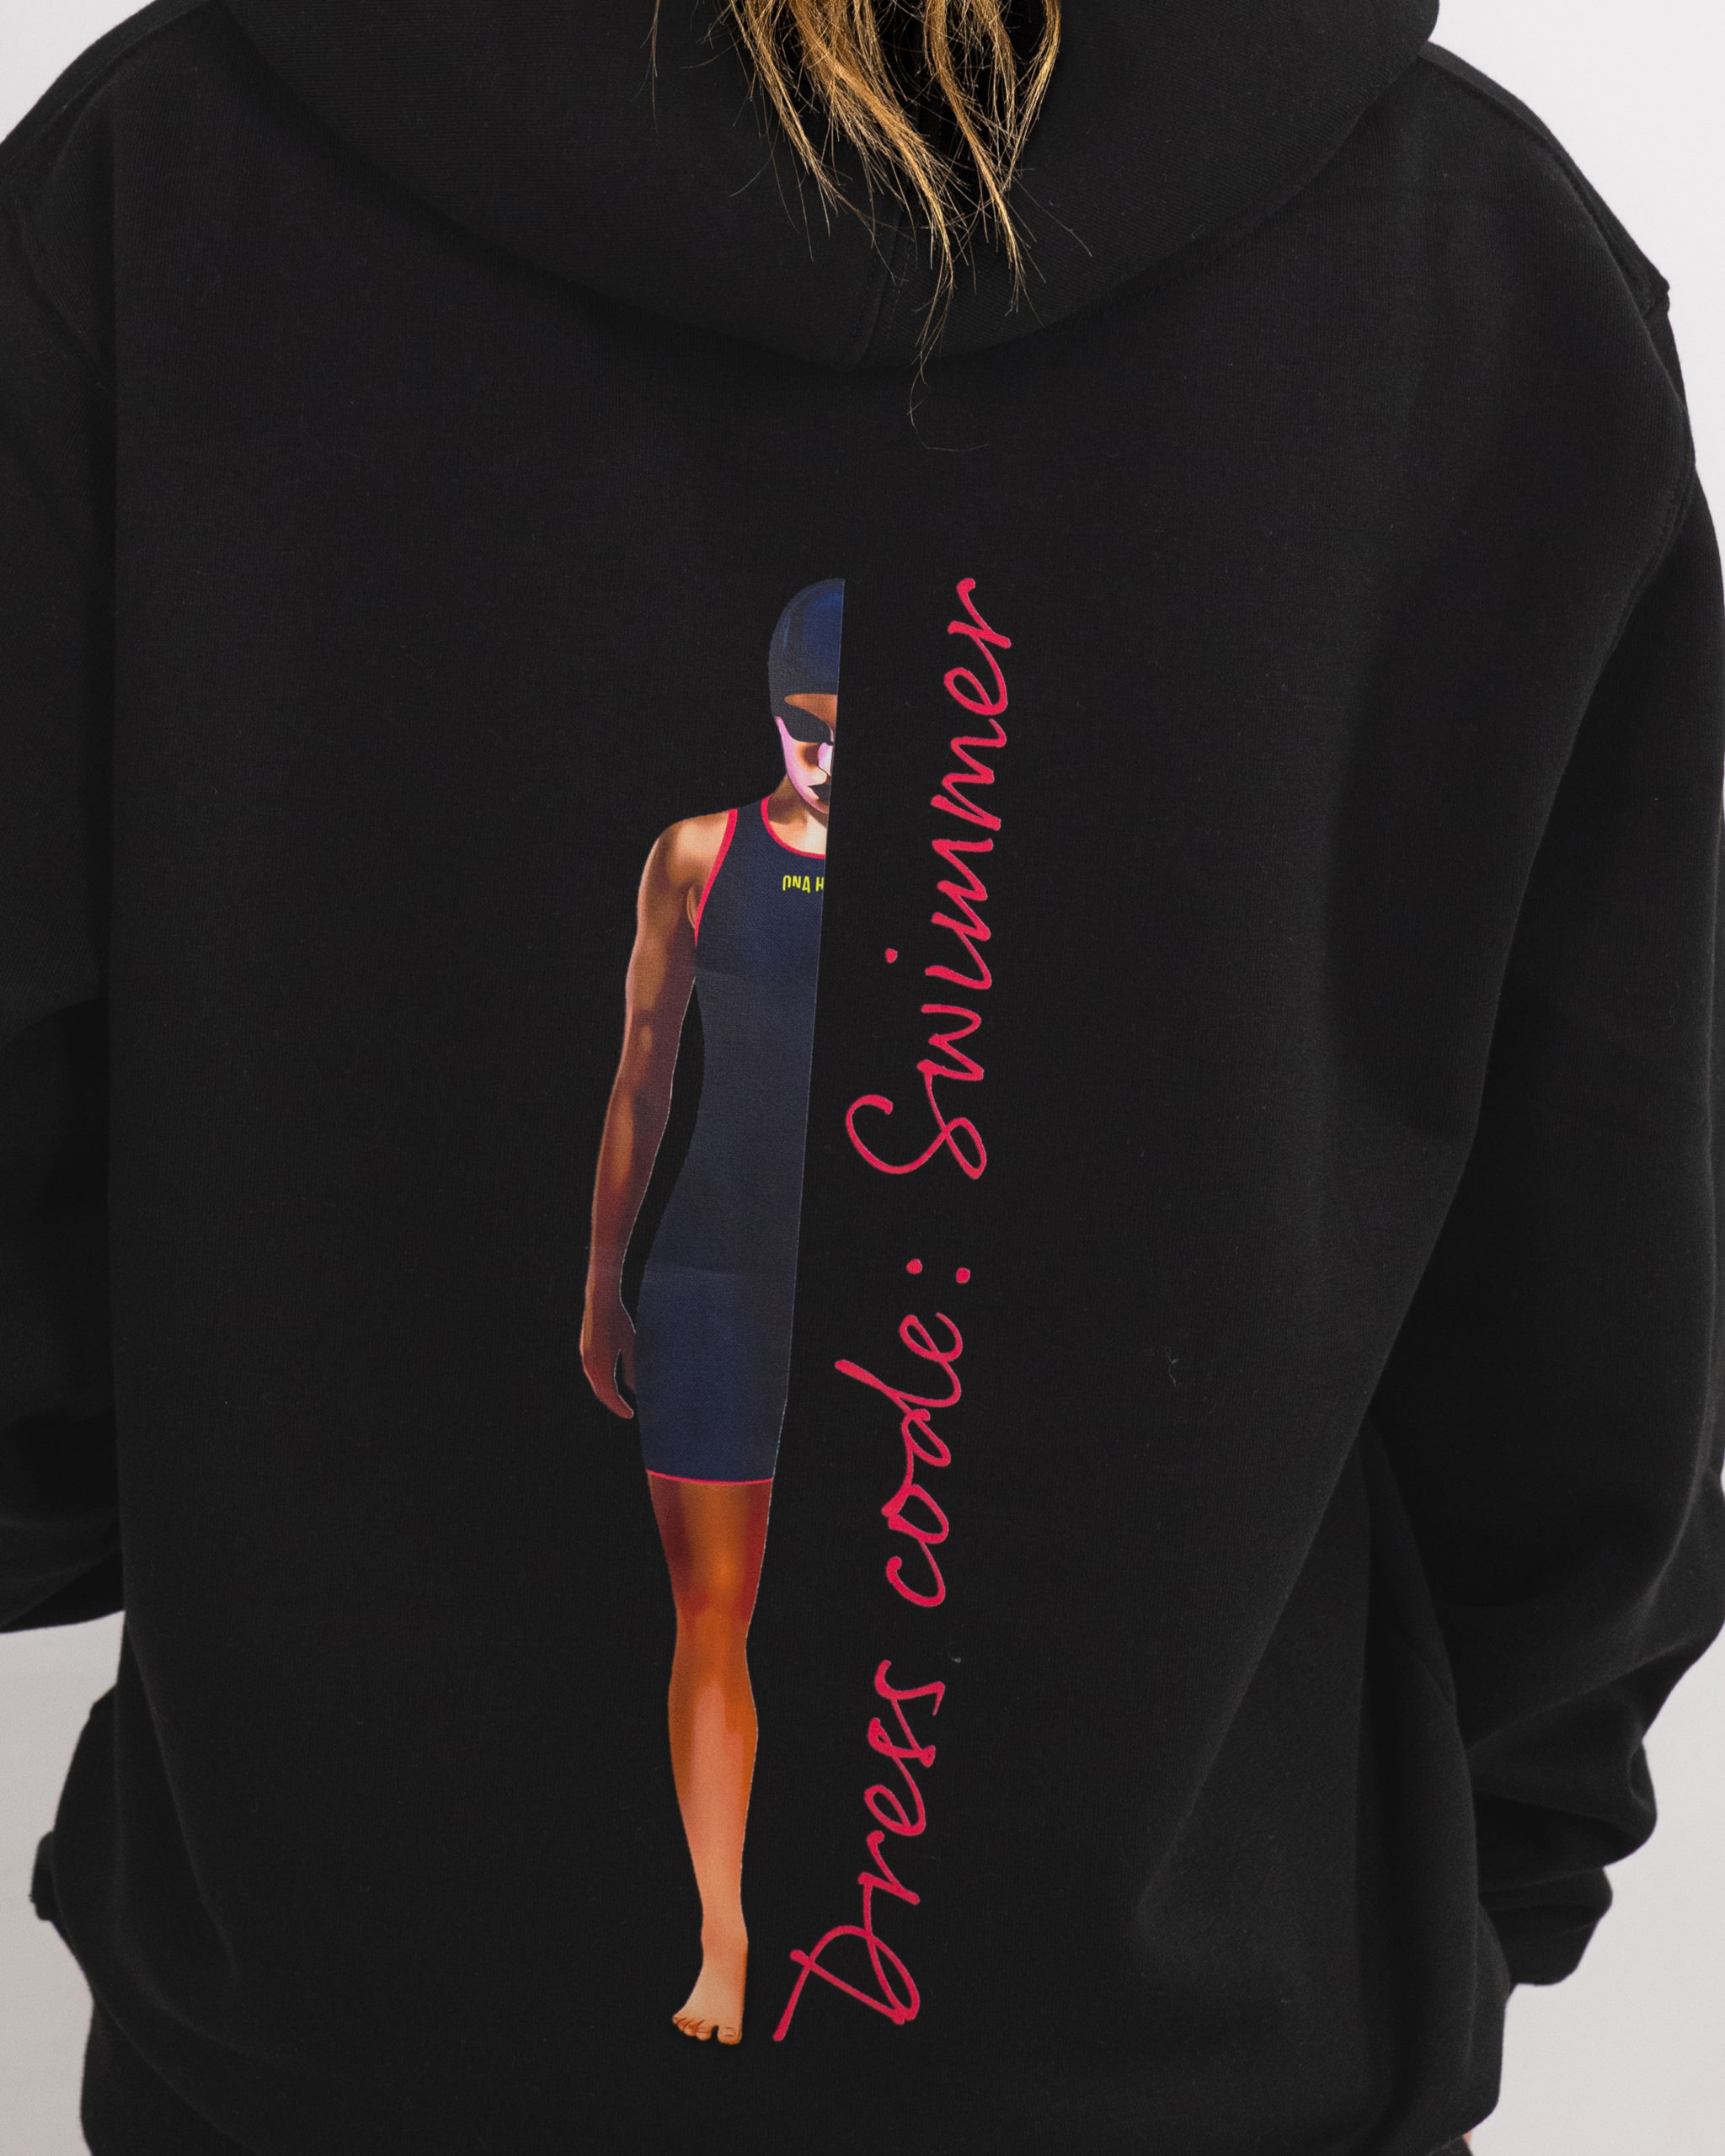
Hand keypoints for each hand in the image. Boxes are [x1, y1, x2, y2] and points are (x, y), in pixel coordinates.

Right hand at [581, 1285, 636, 1417]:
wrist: (600, 1301)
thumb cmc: (619, 1320)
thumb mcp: (631, 1344)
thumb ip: (632, 1367)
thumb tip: (635, 1389)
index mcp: (601, 1365)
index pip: (610, 1395)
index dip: (620, 1407)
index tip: (630, 1415)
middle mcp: (589, 1365)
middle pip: (601, 1393)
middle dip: (614, 1404)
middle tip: (627, 1412)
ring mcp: (585, 1358)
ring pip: (596, 1384)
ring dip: (607, 1395)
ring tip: (620, 1402)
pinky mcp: (585, 1352)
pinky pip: (593, 1375)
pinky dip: (602, 1384)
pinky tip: (612, 1384)